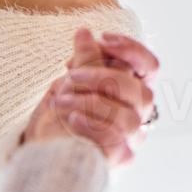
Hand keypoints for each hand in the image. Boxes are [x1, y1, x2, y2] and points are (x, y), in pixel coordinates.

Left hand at [22, 28, 158, 165]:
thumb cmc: (59, 117)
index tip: (103, 39)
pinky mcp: (117, 158)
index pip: (151, 68)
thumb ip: (84, 61)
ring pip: (128, 118)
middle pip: (141, 92)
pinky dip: (91, 126)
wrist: (40, 152)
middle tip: (70, 76)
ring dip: (91, 104)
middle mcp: (137, 114)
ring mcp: (129, 138)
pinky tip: (71, 120)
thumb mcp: (69, 83)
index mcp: (132, 91)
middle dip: (103, 78)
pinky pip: (114, 141)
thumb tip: (84, 33)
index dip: (132, 51)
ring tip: (60, 101)